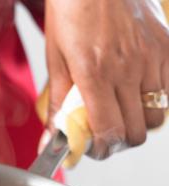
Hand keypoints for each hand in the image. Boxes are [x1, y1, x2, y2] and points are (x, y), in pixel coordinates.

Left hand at [45, 0, 167, 158]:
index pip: (109, 131)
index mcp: (94, 73)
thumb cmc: (71, 12)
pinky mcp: (166, 47)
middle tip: (104, 134)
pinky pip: (168, 90)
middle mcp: (127, 69)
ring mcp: (151, 58)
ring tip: (119, 114)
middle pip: (136, 132)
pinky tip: (134, 92)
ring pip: (156, 116)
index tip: (91, 149)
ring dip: (137, 123)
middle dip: (118, 142)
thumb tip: (50, 140)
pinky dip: (154, 100)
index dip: (100, 150)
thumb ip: (57, 104)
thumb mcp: (55, 59)